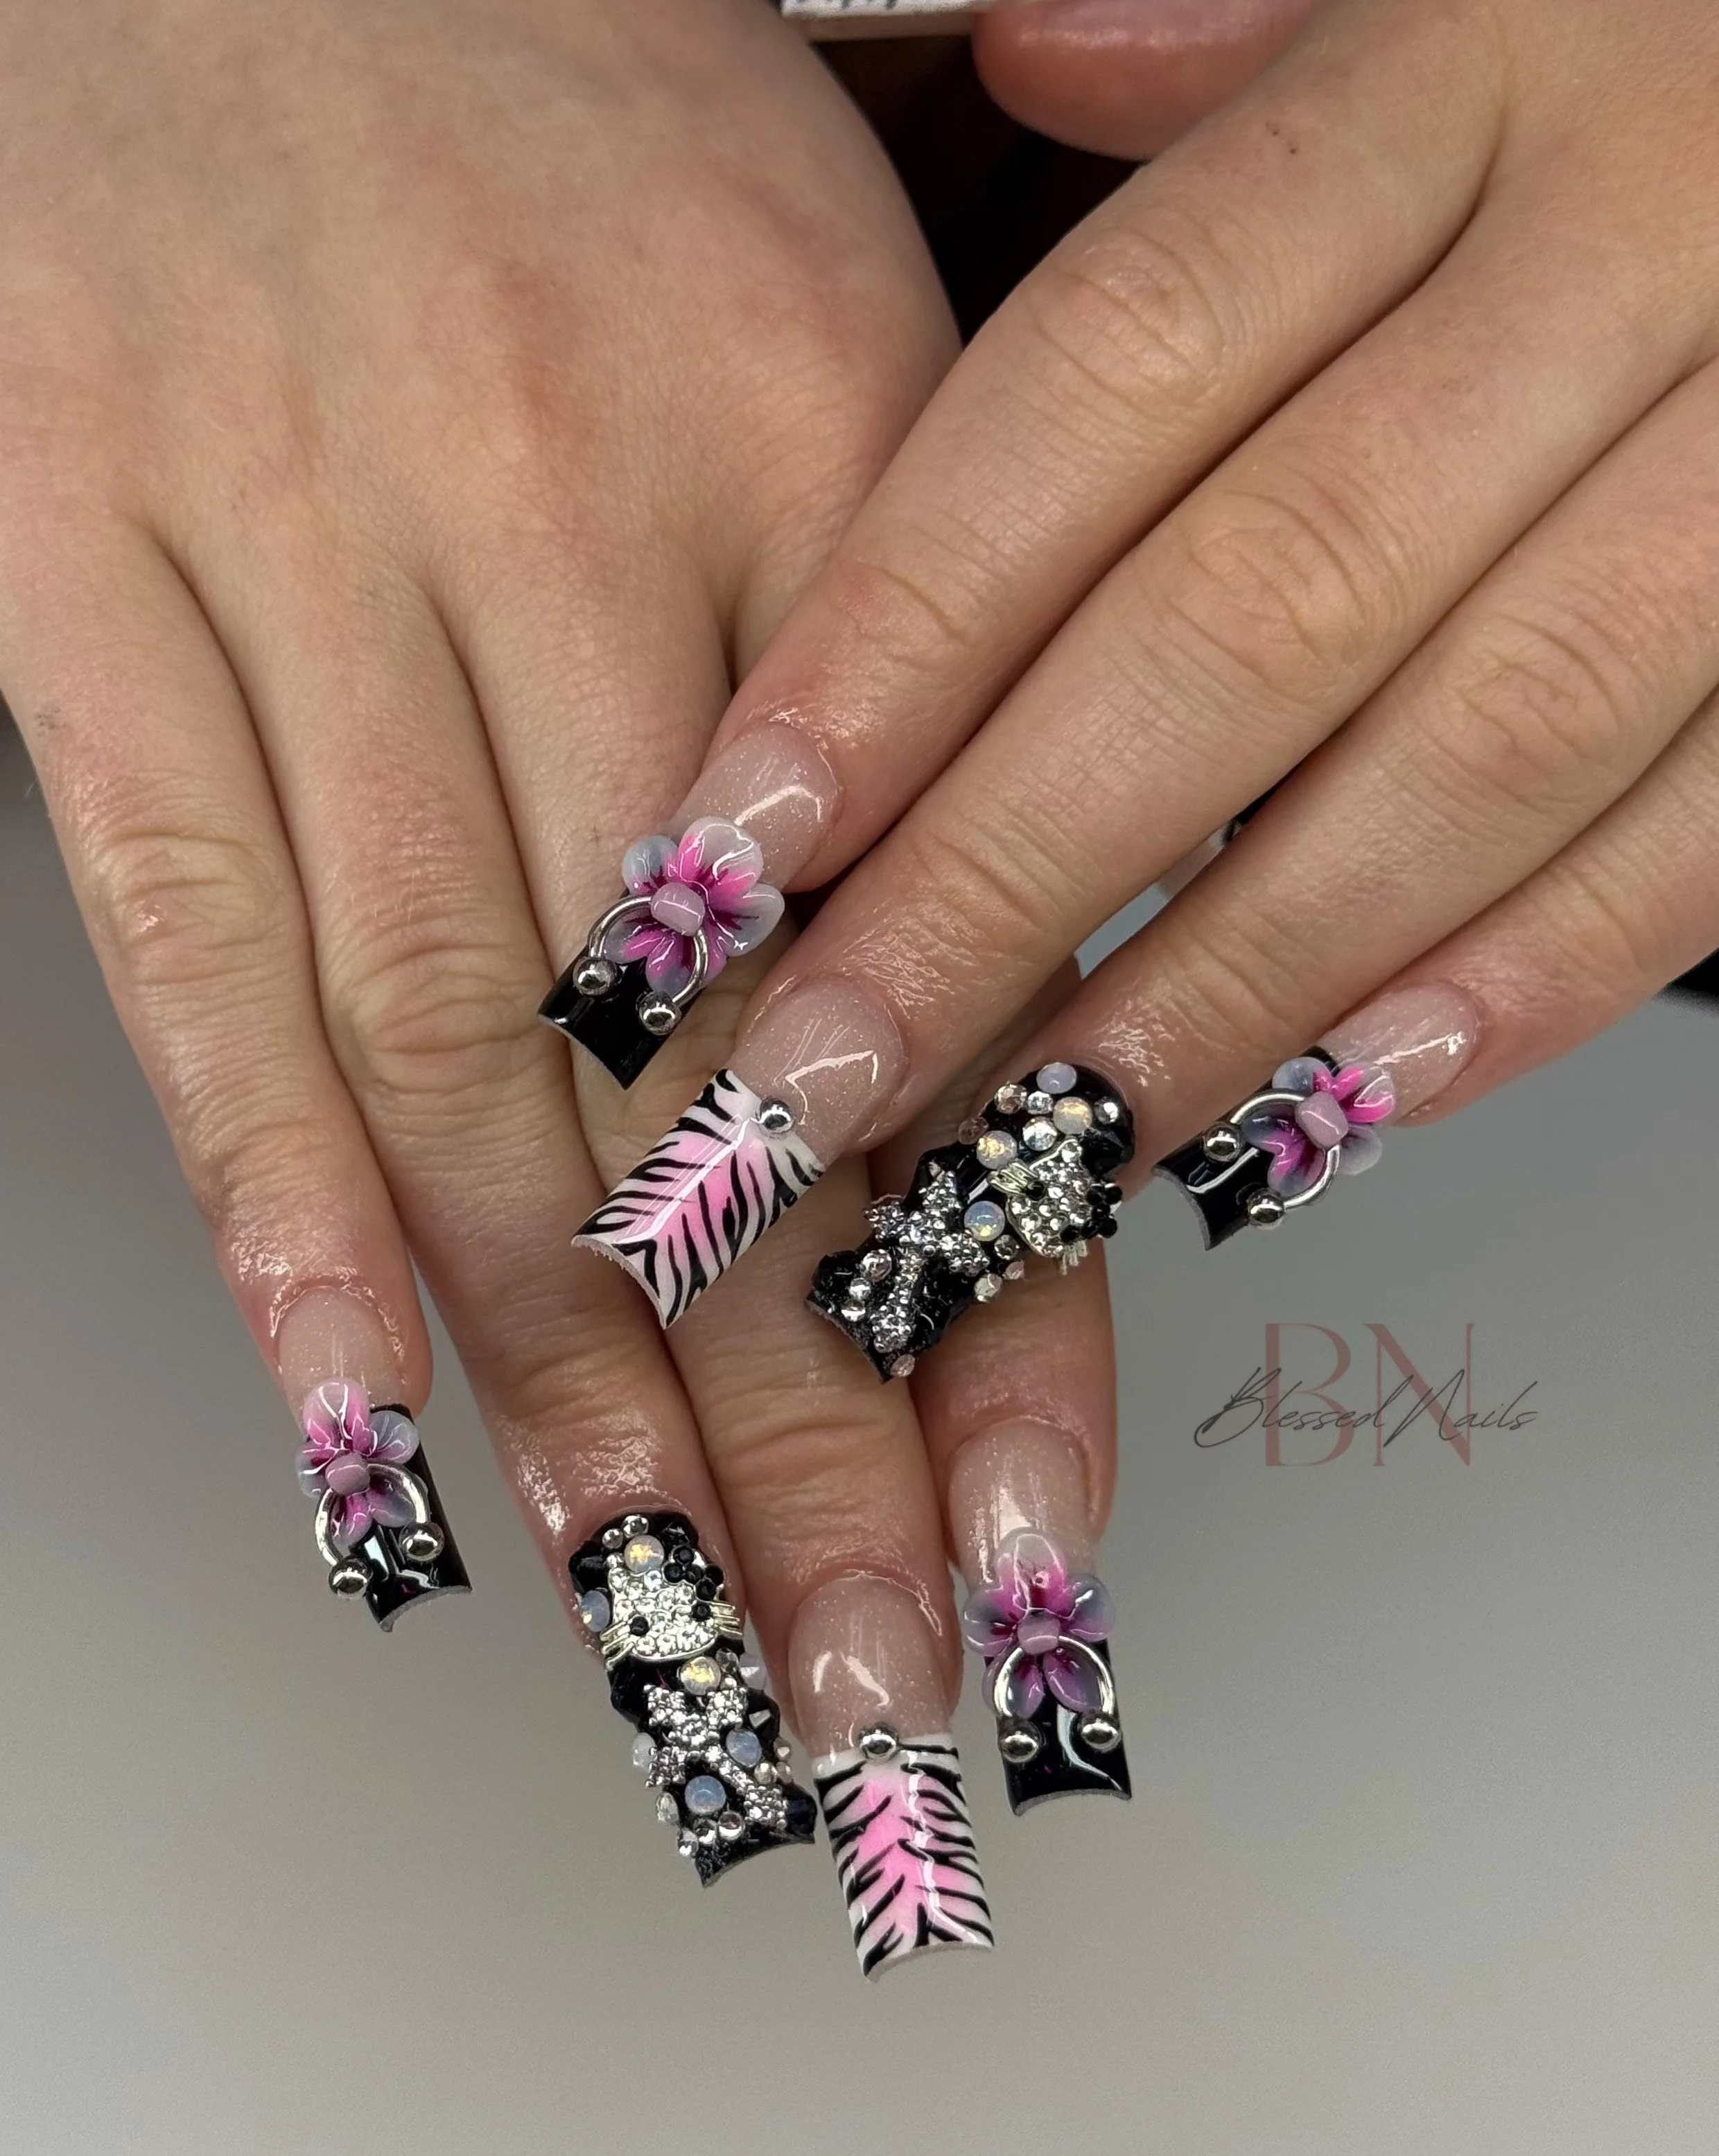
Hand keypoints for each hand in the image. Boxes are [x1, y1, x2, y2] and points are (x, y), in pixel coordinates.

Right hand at [0, 0, 1083, 1948]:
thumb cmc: (561, 139)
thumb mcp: (823, 341)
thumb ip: (924, 687)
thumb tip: (1011, 1031)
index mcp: (831, 454)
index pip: (944, 947)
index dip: (992, 1273)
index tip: (1025, 1526)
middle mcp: (571, 521)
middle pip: (712, 1059)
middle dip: (797, 1409)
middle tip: (859, 1672)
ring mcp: (304, 555)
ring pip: (459, 1049)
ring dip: (566, 1370)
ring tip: (658, 1614)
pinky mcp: (80, 576)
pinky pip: (190, 934)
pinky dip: (277, 1198)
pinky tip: (362, 1416)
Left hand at [679, 0, 1718, 1242]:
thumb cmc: (1668, 47)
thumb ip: (1236, 65)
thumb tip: (1025, 57)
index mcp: (1466, 70)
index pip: (1114, 372)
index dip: (907, 624)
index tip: (742, 834)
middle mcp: (1629, 247)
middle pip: (1255, 608)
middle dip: (1014, 870)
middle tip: (831, 1063)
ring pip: (1473, 749)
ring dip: (1232, 975)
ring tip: (1040, 1138)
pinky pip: (1705, 831)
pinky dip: (1517, 982)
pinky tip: (1328, 1103)